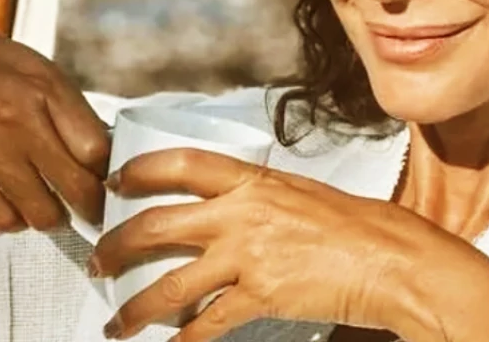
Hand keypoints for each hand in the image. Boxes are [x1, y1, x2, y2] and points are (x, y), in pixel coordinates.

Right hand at [0, 18, 110, 231]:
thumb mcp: (38, 70)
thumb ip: (72, 110)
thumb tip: (106, 155)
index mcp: (47, 90)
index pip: (98, 150)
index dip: (110, 171)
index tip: (111, 179)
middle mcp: (19, 122)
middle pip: (78, 187)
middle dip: (94, 206)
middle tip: (95, 209)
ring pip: (43, 213)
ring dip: (55, 217)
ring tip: (55, 206)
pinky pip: (2, 219)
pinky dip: (17, 220)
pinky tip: (20, 205)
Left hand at [89, 149, 449, 340]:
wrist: (389, 257)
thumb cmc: (355, 226)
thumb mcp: (301, 194)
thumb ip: (259, 200)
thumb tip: (225, 213)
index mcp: (253, 181)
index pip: (181, 164)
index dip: (138, 171)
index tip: (114, 182)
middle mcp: (242, 213)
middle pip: (156, 225)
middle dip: (116, 246)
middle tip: (99, 261)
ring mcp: (248, 255)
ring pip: (169, 284)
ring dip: (134, 309)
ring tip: (117, 324)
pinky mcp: (259, 296)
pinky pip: (205, 323)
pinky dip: (183, 340)